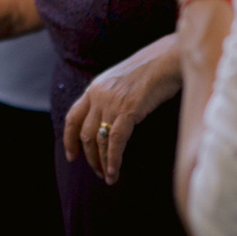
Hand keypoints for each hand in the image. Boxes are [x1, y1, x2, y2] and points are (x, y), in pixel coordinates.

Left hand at [62, 34, 183, 182]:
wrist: (167, 58)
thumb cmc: (151, 70)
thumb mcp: (122, 82)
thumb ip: (112, 98)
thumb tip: (112, 120)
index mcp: (94, 88)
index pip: (73, 117)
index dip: (69, 138)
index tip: (72, 155)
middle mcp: (98, 95)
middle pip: (84, 133)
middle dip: (88, 156)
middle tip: (97, 171)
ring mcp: (111, 102)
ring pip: (97, 140)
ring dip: (101, 162)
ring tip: (107, 176)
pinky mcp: (127, 110)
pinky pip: (114, 141)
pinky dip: (113, 159)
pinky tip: (114, 172)